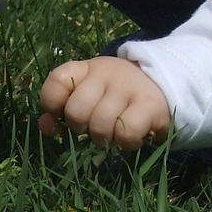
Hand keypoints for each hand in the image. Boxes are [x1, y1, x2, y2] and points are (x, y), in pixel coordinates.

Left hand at [38, 56, 170, 151]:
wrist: (165, 87)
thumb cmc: (118, 97)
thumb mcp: (89, 95)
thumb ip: (63, 108)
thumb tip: (46, 126)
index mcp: (88, 68)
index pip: (57, 81)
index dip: (53, 104)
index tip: (61, 115)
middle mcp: (107, 72)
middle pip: (76, 112)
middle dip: (82, 128)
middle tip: (95, 126)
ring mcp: (129, 86)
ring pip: (100, 126)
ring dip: (105, 139)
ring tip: (114, 132)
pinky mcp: (149, 104)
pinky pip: (125, 133)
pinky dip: (126, 143)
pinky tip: (131, 137)